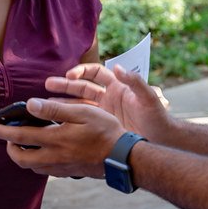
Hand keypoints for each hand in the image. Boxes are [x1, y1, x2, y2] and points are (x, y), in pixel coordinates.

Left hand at [0, 98, 123, 177]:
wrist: (123, 158)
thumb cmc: (105, 130)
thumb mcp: (81, 113)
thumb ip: (54, 109)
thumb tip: (30, 105)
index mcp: (55, 140)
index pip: (21, 136)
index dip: (4, 131)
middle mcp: (54, 157)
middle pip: (21, 158)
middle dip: (10, 148)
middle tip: (7, 138)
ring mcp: (61, 168)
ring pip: (32, 166)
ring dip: (22, 156)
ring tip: (22, 143)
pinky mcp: (68, 173)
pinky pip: (45, 170)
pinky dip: (36, 161)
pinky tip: (42, 151)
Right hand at [45, 64, 172, 141]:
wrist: (162, 141)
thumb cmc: (158, 117)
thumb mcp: (149, 98)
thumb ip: (136, 81)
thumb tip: (118, 67)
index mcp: (117, 87)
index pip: (95, 73)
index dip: (82, 71)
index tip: (70, 75)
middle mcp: (108, 97)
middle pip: (82, 87)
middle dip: (65, 85)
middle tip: (48, 84)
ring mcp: (103, 113)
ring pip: (78, 104)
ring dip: (63, 102)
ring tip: (45, 103)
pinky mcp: (101, 127)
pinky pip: (82, 121)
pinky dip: (69, 120)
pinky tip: (57, 123)